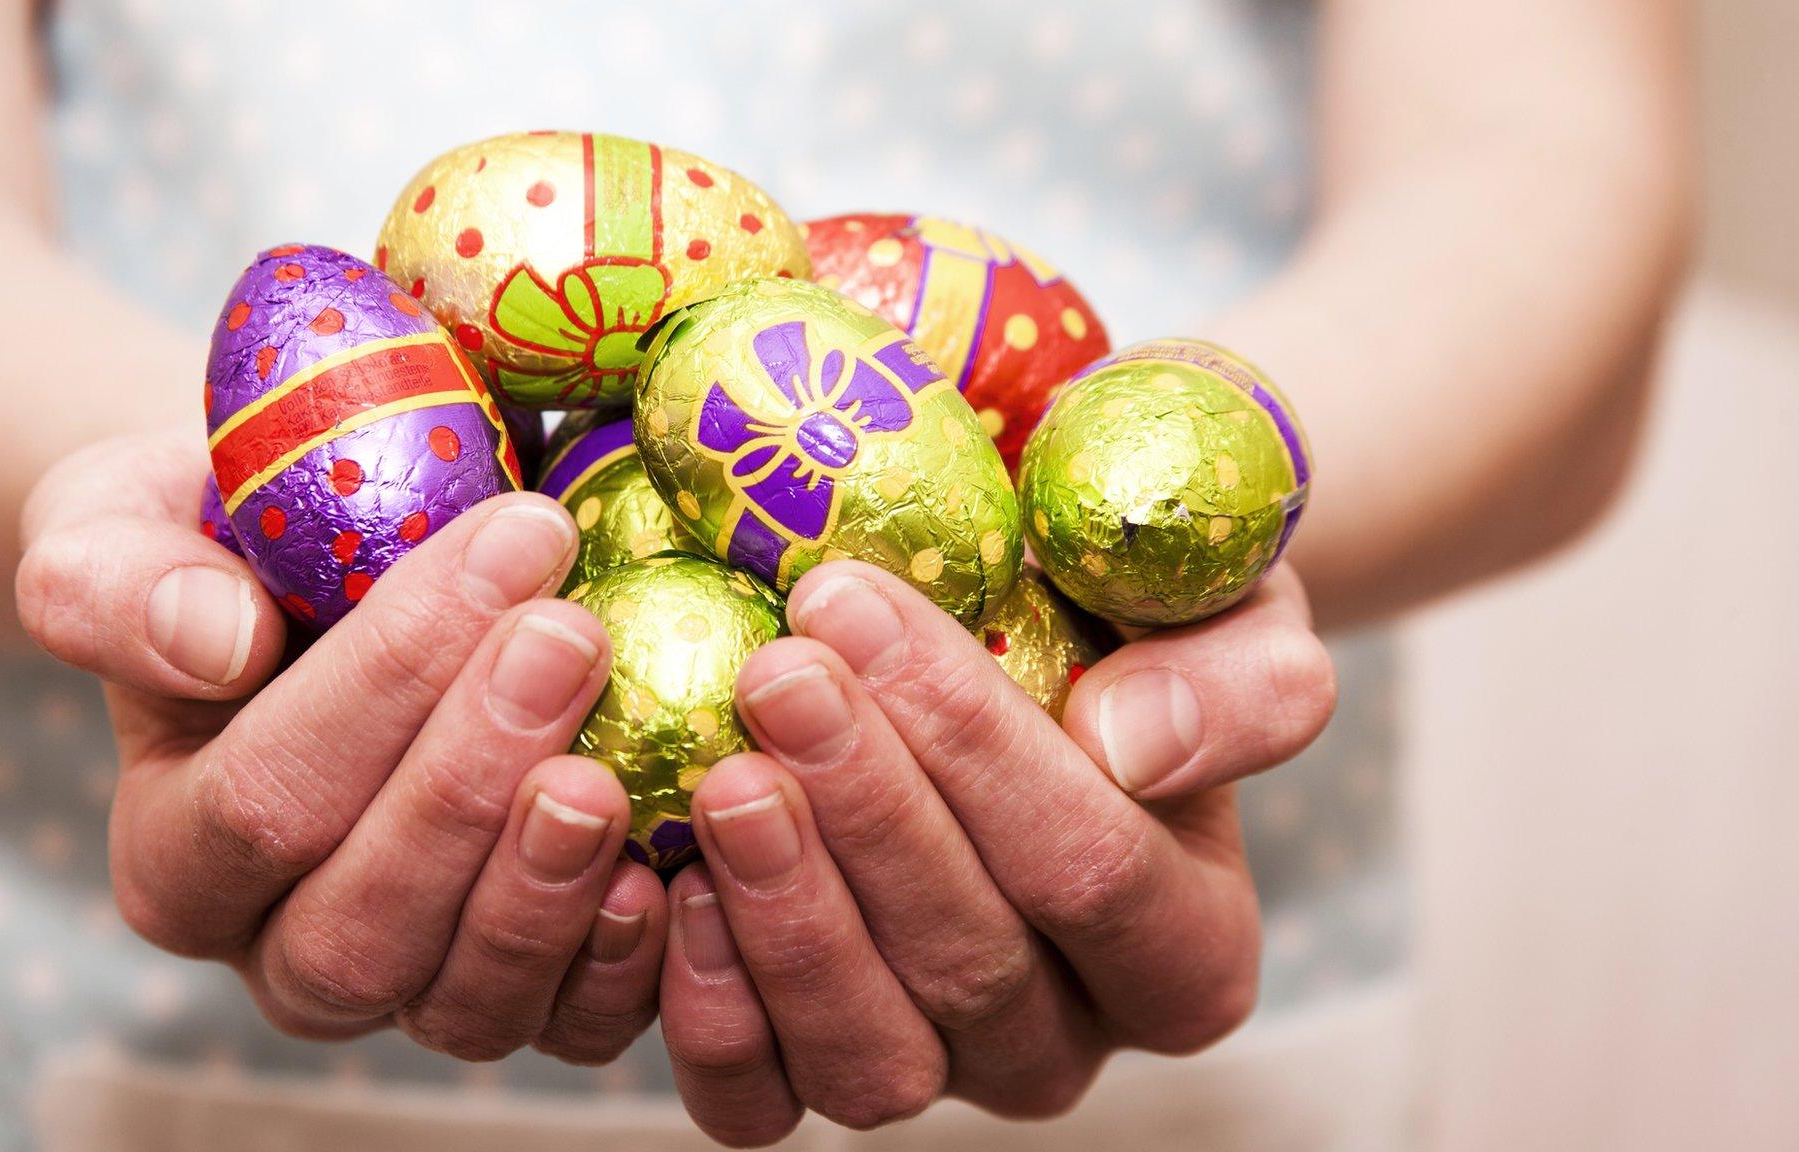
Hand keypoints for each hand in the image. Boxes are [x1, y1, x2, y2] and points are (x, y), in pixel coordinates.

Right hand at [14, 427, 664, 1063]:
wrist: (330, 585)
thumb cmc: (228, 547)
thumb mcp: (126, 522)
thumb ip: (119, 582)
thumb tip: (212, 644)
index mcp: (176, 855)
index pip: (263, 799)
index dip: (388, 679)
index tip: (513, 539)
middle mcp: (280, 951)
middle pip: (360, 926)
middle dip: (471, 782)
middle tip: (571, 636)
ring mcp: (409, 988)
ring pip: (462, 1000)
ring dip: (544, 886)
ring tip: (613, 765)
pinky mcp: (525, 998)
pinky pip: (571, 1027)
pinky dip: (625, 966)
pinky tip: (669, 867)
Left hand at [656, 561, 1335, 1144]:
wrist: (1025, 653)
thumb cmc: (1128, 625)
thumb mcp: (1230, 615)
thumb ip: (1237, 682)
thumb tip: (1134, 746)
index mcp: (1190, 949)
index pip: (1093, 869)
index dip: (975, 746)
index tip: (858, 606)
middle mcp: (1070, 1039)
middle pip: (971, 960)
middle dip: (864, 807)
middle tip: (777, 671)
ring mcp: (940, 1071)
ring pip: (870, 1056)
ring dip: (788, 912)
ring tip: (726, 776)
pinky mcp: (815, 1078)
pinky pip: (760, 1100)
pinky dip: (709, 1012)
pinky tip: (673, 882)